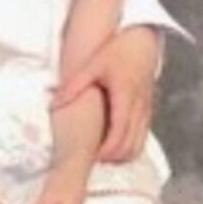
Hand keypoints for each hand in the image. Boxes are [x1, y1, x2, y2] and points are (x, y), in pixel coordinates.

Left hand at [52, 26, 157, 162]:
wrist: (143, 42)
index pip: (120, 130)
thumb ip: (73, 85)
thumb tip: (53, 103)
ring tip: (102, 157)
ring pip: (139, 143)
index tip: (94, 157)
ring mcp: (147, 109)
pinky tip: (114, 148)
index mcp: (125, 95)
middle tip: (93, 161)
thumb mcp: (92, 65)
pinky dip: (130, 147)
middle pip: (131, 143)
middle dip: (114, 157)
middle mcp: (139, 105)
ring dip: (123, 155)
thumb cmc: (117, 52)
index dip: (108, 148)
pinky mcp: (149, 111)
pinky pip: (142, 136)